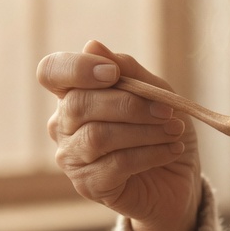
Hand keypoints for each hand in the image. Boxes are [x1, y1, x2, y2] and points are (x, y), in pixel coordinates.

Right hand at [36, 41, 201, 230]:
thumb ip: (127, 69)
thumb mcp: (154, 91)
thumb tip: (92, 45)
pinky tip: (172, 150)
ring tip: (174, 131)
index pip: (51, 72)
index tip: (114, 74)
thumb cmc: (162, 128)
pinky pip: (115, 164)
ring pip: (98, 136)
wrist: (178, 178)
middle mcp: (63, 125)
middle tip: (167, 111)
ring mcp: (72, 158)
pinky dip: (150, 154)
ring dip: (144, 131)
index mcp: (73, 93)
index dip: (76, 68)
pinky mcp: (88, 185)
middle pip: (78, 104)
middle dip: (128, 105)